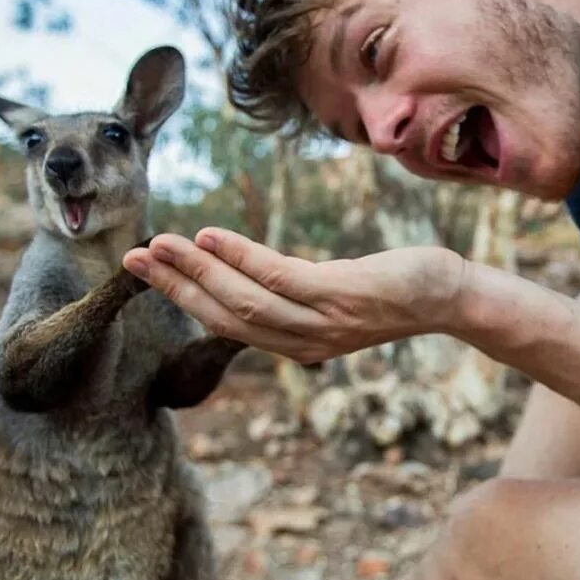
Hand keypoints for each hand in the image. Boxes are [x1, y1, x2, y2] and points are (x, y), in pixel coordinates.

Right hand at [122, 228, 466, 363]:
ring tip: (158, 246)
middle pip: (224, 316)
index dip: (182, 299)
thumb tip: (247, 274)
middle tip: (131, 259)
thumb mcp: (330, 298)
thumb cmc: (388, 290)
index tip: (146, 272)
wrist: (448, 296)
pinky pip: (279, 278)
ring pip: (243, 300)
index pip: (225, 324)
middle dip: (174, 287)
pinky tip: (210, 236)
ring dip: (196, 272)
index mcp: (294, 343)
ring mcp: (321, 323)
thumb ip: (289, 295)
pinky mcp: (340, 297)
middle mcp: (301, 342)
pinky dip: (239, 257)